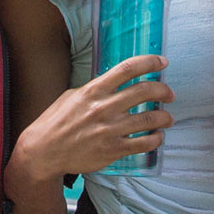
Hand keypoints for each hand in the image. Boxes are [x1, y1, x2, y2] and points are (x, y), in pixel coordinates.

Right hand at [13, 54, 173, 178]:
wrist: (43, 151)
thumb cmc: (56, 122)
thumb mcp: (72, 96)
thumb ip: (96, 89)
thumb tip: (116, 83)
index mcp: (94, 90)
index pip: (127, 69)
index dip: (149, 62)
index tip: (162, 62)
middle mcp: (104, 107)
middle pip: (145, 91)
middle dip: (164, 90)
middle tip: (169, 94)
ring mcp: (110, 129)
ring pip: (150, 119)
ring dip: (164, 117)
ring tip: (167, 118)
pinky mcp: (113, 150)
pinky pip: (143, 143)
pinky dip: (155, 139)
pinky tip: (157, 137)